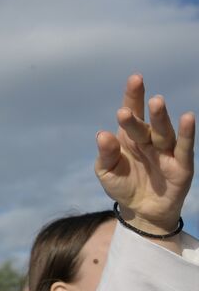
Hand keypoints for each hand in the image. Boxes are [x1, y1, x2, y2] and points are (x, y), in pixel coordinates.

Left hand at [96, 73, 194, 232]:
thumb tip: (102, 134)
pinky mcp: (181, 165)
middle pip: (145, 122)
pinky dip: (187, 133)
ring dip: (161, 117)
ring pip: (164, 132)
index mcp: (130, 138)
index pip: (132, 113)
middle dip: (142, 109)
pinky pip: (184, 147)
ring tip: (157, 102)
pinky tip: (188, 118)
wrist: (140, 211)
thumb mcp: (107, 172)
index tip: (135, 78)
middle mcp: (149, 140)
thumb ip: (105, 155)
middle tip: (142, 94)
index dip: (133, 96)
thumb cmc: (123, 186)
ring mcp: (166, 151)